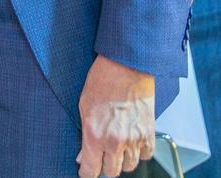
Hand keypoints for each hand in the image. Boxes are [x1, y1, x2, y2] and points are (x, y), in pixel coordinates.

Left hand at [77, 55, 154, 177]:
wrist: (126, 66)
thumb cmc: (102, 80)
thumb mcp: (83, 106)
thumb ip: (84, 134)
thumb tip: (83, 155)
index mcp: (95, 135)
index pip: (91, 171)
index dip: (87, 172)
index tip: (86, 170)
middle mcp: (115, 142)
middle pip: (110, 172)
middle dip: (104, 165)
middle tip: (101, 153)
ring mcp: (133, 140)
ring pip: (128, 167)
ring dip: (121, 159)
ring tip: (117, 144)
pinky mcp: (148, 134)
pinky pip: (144, 156)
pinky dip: (138, 152)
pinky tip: (131, 139)